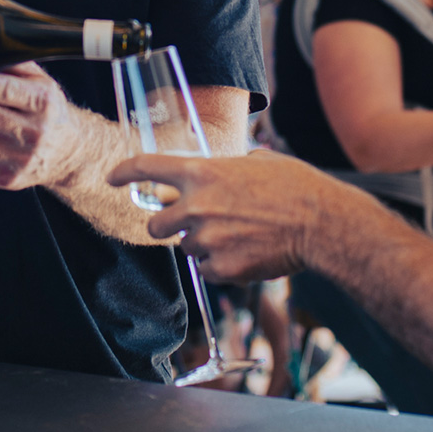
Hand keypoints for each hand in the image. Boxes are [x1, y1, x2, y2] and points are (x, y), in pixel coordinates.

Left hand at [103, 150, 346, 282]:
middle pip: (155, 225)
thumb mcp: (257, 160)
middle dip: (169, 226)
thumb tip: (223, 169)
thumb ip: (228, 165)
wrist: (321, 223)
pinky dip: (219, 266)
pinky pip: (205, 270)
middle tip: (194, 224)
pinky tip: (246, 253)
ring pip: (185, 248)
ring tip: (238, 236)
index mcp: (202, 172)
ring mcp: (206, 240)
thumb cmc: (295, 187)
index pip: (147, 168)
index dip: (124, 173)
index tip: (111, 178)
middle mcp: (196, 205)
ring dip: (202, 245)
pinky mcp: (220, 269)